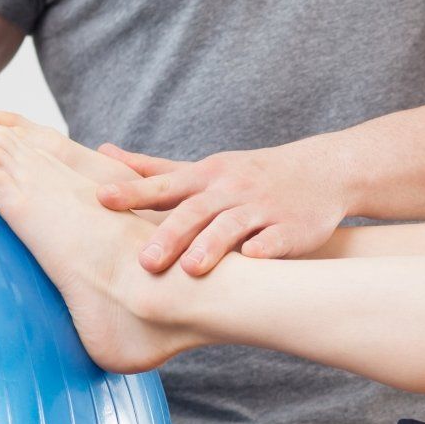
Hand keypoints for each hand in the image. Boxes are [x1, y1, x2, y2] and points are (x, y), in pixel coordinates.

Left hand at [92, 138, 351, 275]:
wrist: (322, 172)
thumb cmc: (252, 176)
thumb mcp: (205, 168)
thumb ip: (155, 169)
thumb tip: (103, 154)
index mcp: (206, 177)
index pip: (164, 185)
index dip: (133, 192)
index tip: (102, 199)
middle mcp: (231, 190)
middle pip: (196, 210)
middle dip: (171, 234)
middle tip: (145, 262)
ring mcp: (262, 208)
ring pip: (233, 225)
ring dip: (213, 245)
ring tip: (192, 270)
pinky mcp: (292, 228)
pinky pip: (276, 240)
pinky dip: (264, 248)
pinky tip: (251, 261)